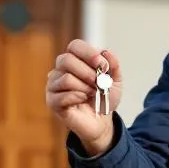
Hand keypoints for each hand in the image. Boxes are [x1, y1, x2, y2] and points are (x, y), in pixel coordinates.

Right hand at [46, 39, 120, 154]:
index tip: (102, 65)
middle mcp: (60, 70)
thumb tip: (105, 52)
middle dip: (87, 72)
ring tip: (92, 93)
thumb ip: (113, 65)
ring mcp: (53, 86)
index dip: (89, 53)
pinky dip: (78, 97)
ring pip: (66, 78)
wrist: (101, 121)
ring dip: (85, 87)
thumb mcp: (115, 81)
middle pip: (66, 60)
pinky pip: (61, 96)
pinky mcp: (52, 102)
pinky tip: (83, 100)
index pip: (74, 46)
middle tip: (98, 83)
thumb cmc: (104, 98)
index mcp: (74, 60)